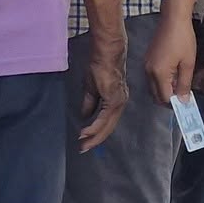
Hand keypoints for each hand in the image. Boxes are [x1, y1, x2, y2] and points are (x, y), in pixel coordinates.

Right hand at [76, 36, 128, 151]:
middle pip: (108, 127)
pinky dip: (94, 126)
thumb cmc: (99, 67)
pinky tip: (86, 132)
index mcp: (116, 101)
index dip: (97, 133)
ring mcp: (118, 101)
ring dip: (94, 136)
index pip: (107, 122)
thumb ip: (90, 103)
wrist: (106, 54)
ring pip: (107, 125)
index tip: (85, 141)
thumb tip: (85, 116)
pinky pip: (103, 118)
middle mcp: (120, 103)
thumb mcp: (91, 89)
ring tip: (83, 143)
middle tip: (83, 148)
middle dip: (95, 139)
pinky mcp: (113, 99)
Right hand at [145, 15, 198, 105]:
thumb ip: (184, 84)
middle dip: (169, 100)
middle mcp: (148, 71)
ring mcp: (146, 65)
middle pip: (156, 96)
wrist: (173, 18)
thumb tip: (183, 101)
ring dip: (165, 91)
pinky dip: (162, 82)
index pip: (164, 98)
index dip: (175, 104)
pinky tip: (174, 75)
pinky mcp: (147, 59)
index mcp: (158, 73)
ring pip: (154, 87)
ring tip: (180, 85)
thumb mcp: (188, 63)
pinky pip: (153, 78)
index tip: (186, 104)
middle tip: (183, 97)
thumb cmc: (183, 39)